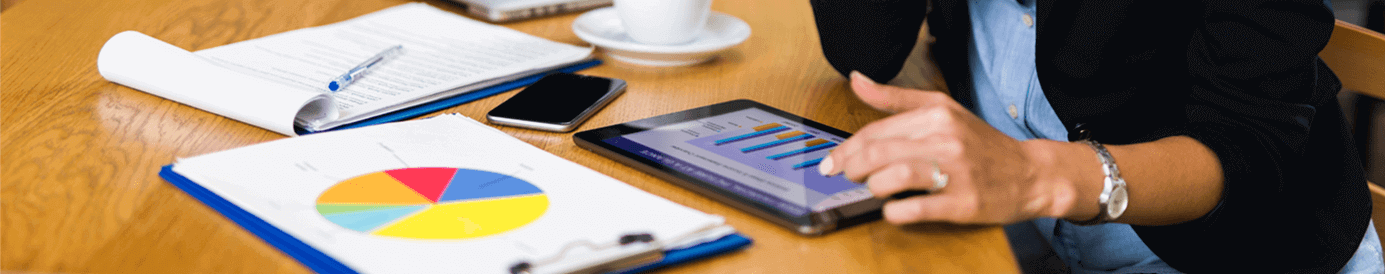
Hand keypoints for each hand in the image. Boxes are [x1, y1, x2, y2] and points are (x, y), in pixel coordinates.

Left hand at [819, 71, 1081, 224]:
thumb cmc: (980, 144)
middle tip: (848, 176)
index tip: (831, 162)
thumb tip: (856, 80)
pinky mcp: (963, 203)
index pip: (876, 131)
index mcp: (937, 115)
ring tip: (874, 189)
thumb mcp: (942, 109)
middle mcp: (946, 139)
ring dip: (873, 187)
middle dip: (853, 168)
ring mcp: (956, 172)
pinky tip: (893, 208)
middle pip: (879, 153)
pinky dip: (895, 211)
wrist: (1030, 174)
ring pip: (894, 177)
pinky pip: (916, 208)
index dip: (846, 149)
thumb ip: (895, 97)